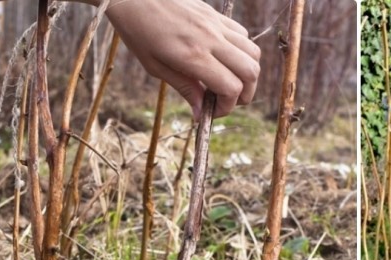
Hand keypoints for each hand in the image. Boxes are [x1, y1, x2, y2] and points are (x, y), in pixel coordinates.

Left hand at [106, 0, 260, 118]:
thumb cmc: (137, 29)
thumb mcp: (155, 66)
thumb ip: (184, 88)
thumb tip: (200, 112)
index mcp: (193, 55)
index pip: (231, 88)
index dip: (227, 107)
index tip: (212, 111)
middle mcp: (210, 39)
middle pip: (250, 72)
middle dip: (245, 94)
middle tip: (228, 101)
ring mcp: (215, 24)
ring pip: (253, 53)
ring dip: (248, 73)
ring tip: (231, 81)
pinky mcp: (215, 14)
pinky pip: (243, 35)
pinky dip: (242, 51)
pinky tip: (224, 58)